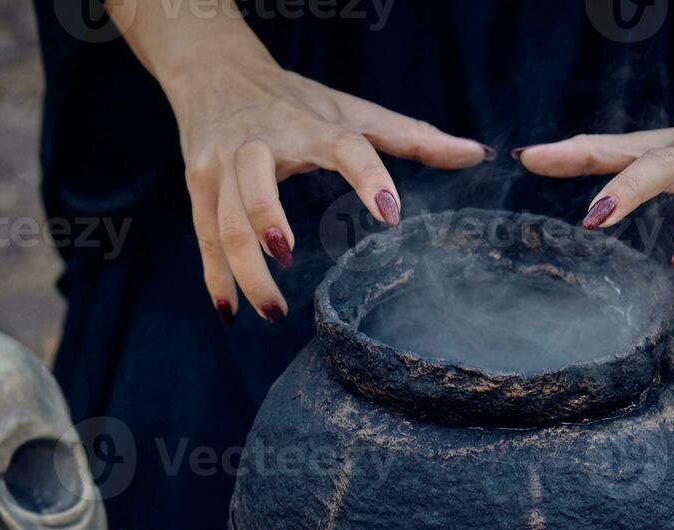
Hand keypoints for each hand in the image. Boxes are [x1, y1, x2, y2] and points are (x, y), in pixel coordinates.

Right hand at [143, 34, 489, 323]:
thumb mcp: (352, 111)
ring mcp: (220, 166)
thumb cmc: (295, 99)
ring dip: (243, 269)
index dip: (367, 176)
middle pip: (253, 186)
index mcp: (308, 126)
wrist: (216, 72)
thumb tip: (476, 154)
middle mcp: (258, 143)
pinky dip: (215, 277)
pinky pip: (202, 237)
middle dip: (265, 221)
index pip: (344, 147)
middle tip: (289, 257)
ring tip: (273, 312)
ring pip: (223, 222)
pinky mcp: (197, 186)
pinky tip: (231, 311)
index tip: (391, 213)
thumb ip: (412, 137)